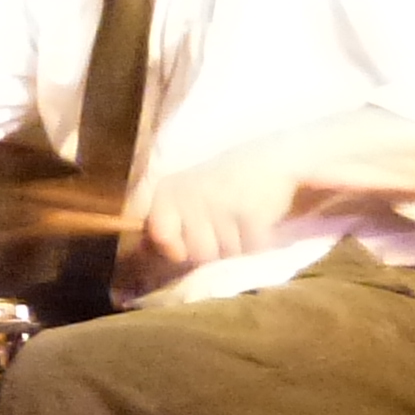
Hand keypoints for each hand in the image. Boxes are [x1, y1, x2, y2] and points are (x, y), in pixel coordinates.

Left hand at [133, 138, 302, 270]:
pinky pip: (250, 250)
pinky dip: (257, 245)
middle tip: (224, 228)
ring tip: (240, 224)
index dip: (176, 248)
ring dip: (237, 248)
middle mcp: (190, 195)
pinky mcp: (251, 214)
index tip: (190, 242)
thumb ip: (166, 225)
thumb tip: (143, 256)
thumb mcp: (185, 196)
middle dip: (213, 251)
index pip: (160, 236)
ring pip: (225, 256)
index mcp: (168, 191)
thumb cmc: (222, 184)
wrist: (271, 158)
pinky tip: (258, 224)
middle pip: (197, 254)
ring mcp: (221, 204)